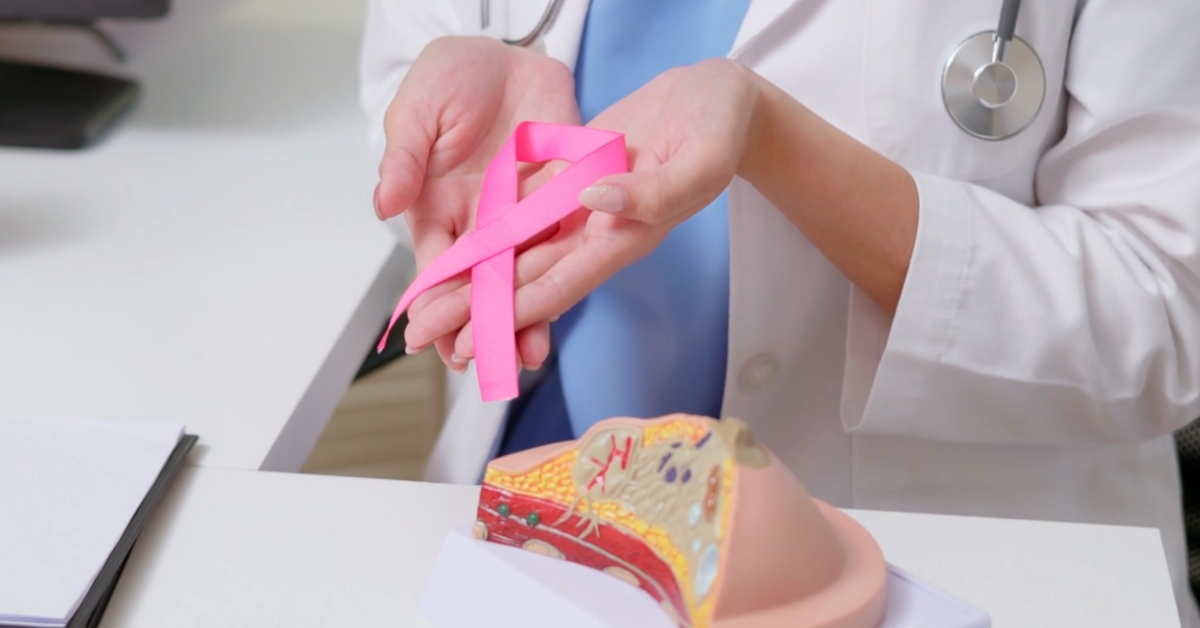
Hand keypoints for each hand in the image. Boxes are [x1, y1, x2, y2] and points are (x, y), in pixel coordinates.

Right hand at [377, 36, 579, 371]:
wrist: (509, 49)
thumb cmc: (450, 77)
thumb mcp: (417, 113)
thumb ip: (404, 160)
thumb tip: (384, 205)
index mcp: (438, 211)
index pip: (435, 270)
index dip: (432, 305)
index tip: (428, 340)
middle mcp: (481, 224)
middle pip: (480, 287)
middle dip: (479, 327)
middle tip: (481, 366)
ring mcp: (524, 216)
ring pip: (523, 277)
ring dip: (523, 317)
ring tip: (524, 356)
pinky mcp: (562, 199)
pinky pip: (564, 244)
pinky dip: (564, 276)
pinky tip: (565, 305)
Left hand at [415, 59, 762, 362]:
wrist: (722, 100)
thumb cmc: (721, 127)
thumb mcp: (700, 157)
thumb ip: (650, 190)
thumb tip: (593, 201)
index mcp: (626, 236)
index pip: (556, 284)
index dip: (507, 314)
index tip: (463, 339)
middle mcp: (596, 232)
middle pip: (523, 279)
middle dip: (471, 310)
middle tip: (418, 335)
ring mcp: (581, 208)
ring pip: (515, 252)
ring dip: (471, 279)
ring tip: (423, 304)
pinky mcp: (572, 180)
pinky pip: (522, 213)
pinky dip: (489, 235)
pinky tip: (454, 249)